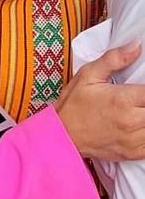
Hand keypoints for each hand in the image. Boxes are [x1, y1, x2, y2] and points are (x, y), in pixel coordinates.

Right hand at [56, 41, 144, 159]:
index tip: (141, 89)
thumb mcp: (88, 75)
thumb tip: (136, 46)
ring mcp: (134, 140)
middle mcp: (132, 121)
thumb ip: (114, 59)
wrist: (62, 134)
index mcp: (123, 100)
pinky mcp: (133, 152)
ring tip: (139, 108)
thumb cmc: (73, 104)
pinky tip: (139, 123)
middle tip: (140, 98)